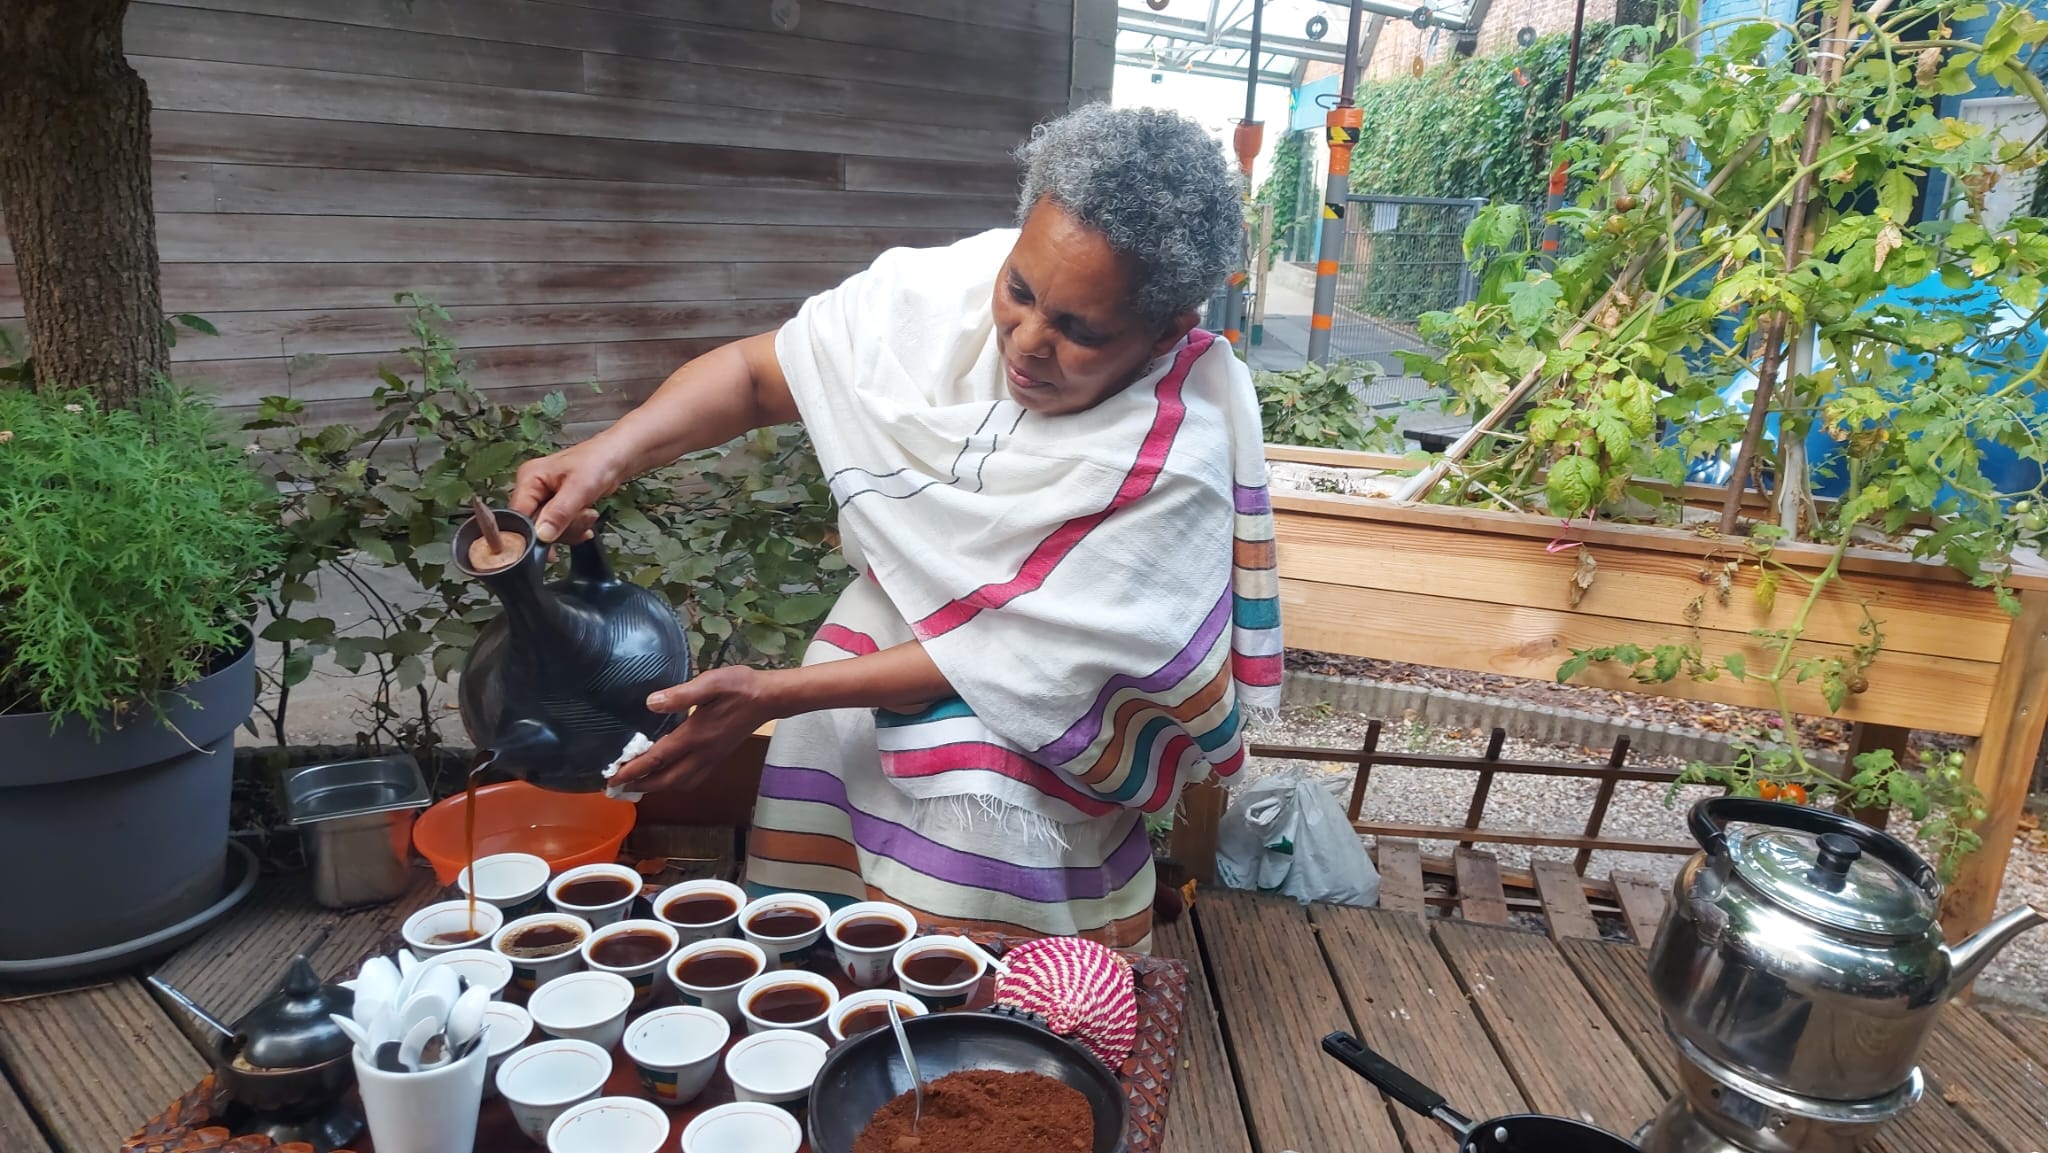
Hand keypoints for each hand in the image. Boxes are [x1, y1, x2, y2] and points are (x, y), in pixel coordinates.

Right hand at [509, 439, 627, 544]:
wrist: (616, 458)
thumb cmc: (599, 462)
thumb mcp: (579, 488)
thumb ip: (559, 512)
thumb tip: (542, 535)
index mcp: (529, 478)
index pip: (518, 515)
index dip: (532, 533)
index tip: (552, 541)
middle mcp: (531, 489)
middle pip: (534, 526)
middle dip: (561, 528)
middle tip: (582, 516)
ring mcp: (543, 499)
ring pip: (548, 531)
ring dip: (572, 528)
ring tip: (588, 513)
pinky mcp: (554, 507)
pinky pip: (558, 529)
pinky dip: (574, 528)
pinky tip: (586, 518)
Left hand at [611, 667, 780, 793]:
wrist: (769, 698)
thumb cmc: (740, 686)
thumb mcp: (710, 683)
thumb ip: (681, 694)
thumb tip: (650, 704)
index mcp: (695, 736)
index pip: (658, 758)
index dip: (633, 770)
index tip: (611, 778)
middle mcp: (702, 753)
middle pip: (667, 779)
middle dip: (640, 785)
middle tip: (617, 788)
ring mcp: (711, 758)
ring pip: (680, 783)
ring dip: (657, 787)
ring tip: (638, 785)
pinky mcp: (718, 757)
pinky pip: (692, 779)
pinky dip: (674, 783)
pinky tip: (667, 776)